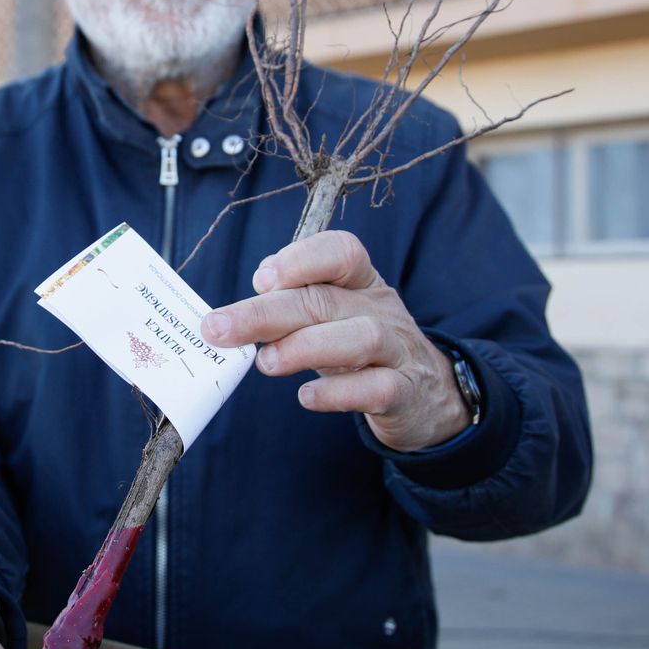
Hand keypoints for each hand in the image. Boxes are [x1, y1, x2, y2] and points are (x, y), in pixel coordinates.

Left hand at [201, 230, 469, 451]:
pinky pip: (377, 388)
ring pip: (358, 338)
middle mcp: (381, 309)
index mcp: (361, 282)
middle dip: (266, 312)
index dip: (301, 259)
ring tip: (265, 362)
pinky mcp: (404, 394)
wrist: (429, 395)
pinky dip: (340, 393)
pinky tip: (307, 397)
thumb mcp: (333, 317)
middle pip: (325, 300)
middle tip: (219, 328)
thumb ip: (292, 304)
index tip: (261, 279)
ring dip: (304, 347)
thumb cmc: (363, 350)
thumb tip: (241, 304)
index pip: (340, 251)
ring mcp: (397, 351)